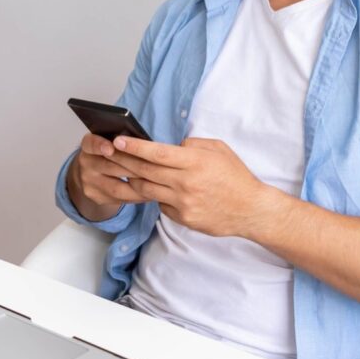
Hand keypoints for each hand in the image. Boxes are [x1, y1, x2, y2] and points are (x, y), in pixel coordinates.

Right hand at [67, 133, 149, 221]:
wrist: (92, 171)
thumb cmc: (110, 152)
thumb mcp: (111, 140)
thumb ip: (123, 142)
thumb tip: (144, 142)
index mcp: (89, 145)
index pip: (91, 144)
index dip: (100, 145)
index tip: (111, 147)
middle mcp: (85, 163)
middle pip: (110, 167)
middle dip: (134, 168)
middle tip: (154, 168)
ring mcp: (89, 182)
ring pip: (116, 188)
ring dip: (139, 187)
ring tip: (156, 184)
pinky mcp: (96, 197)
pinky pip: (119, 199)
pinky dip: (136, 197)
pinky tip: (149, 194)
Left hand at [103, 136, 271, 237]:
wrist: (251, 210)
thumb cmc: (235, 176)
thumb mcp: (218, 149)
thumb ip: (192, 145)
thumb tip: (172, 147)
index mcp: (195, 162)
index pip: (157, 153)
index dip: (134, 147)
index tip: (118, 141)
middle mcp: (186, 183)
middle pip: (145, 171)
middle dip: (123, 160)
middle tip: (109, 152)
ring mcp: (183, 203)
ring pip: (147, 189)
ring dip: (132, 179)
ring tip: (122, 170)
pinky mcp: (183, 218)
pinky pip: (160, 204)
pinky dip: (154, 195)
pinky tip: (153, 188)